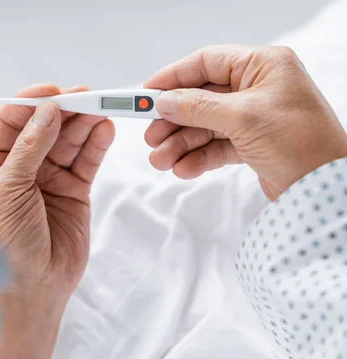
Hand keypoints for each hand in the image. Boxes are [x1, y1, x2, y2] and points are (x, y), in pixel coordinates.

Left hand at [0, 84, 114, 305]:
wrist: (33, 286)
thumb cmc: (7, 242)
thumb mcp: (9, 189)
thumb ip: (30, 148)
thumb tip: (47, 111)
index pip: (9, 122)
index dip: (30, 104)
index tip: (52, 93)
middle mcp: (19, 169)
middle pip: (44, 129)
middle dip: (64, 112)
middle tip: (86, 97)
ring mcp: (48, 180)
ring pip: (68, 143)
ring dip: (84, 125)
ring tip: (101, 110)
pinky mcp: (74, 192)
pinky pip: (86, 162)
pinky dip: (96, 146)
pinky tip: (104, 130)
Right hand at [144, 45, 346, 199]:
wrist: (324, 187)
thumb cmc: (300, 141)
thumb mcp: (243, 118)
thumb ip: (199, 107)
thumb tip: (164, 101)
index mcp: (262, 66)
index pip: (207, 62)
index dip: (173, 78)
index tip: (145, 94)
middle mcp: (257, 88)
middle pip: (202, 98)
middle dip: (174, 120)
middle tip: (150, 137)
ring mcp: (255, 118)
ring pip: (206, 127)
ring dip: (182, 144)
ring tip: (160, 161)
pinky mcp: (253, 146)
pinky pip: (218, 147)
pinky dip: (199, 158)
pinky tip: (183, 169)